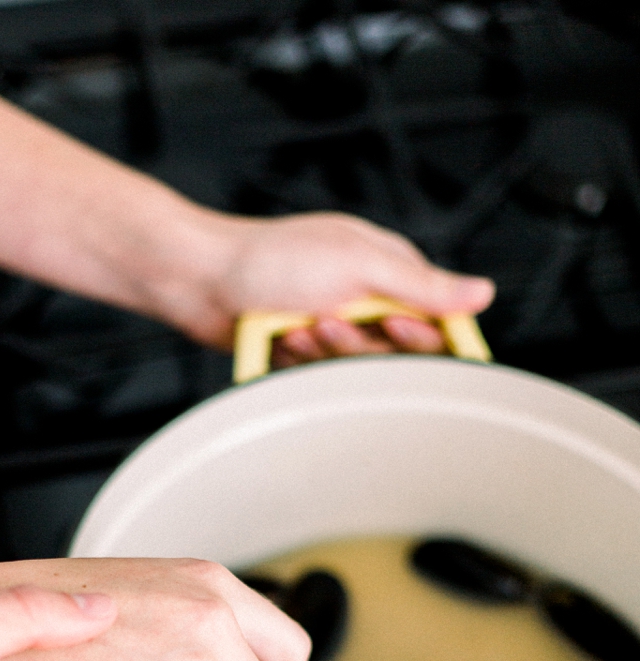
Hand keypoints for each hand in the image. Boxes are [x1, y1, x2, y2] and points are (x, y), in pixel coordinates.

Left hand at [183, 211, 493, 360]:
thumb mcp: (357, 263)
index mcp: (390, 270)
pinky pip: (322, 376)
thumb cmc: (272, 258)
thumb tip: (482, 293)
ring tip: (298, 325)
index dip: (423, 334)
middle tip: (331, 320)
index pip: (437, 317)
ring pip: (357, 368)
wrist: (203, 280)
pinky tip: (282, 339)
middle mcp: (367, 299)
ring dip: (325, 352)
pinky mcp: (306, 351)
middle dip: (360, 343)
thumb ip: (421, 284)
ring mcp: (335, 326)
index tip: (394, 330)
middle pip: (397, 352)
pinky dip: (301, 362)